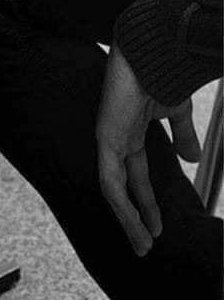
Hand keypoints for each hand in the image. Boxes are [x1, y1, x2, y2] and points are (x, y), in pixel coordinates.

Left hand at [96, 43, 201, 256]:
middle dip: (134, 217)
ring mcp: (109, 141)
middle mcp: (116, 140)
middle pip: (123, 187)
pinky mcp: (105, 139)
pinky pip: (109, 180)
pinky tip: (133, 222)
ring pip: (113, 190)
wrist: (151, 55)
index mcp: (131, 134)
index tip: (158, 226)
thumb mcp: (175, 113)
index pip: (136, 177)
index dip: (146, 202)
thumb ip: (182, 136)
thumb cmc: (159, 76)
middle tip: (145, 243)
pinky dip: (121, 203)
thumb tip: (193, 160)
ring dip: (127, 218)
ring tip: (142, 244)